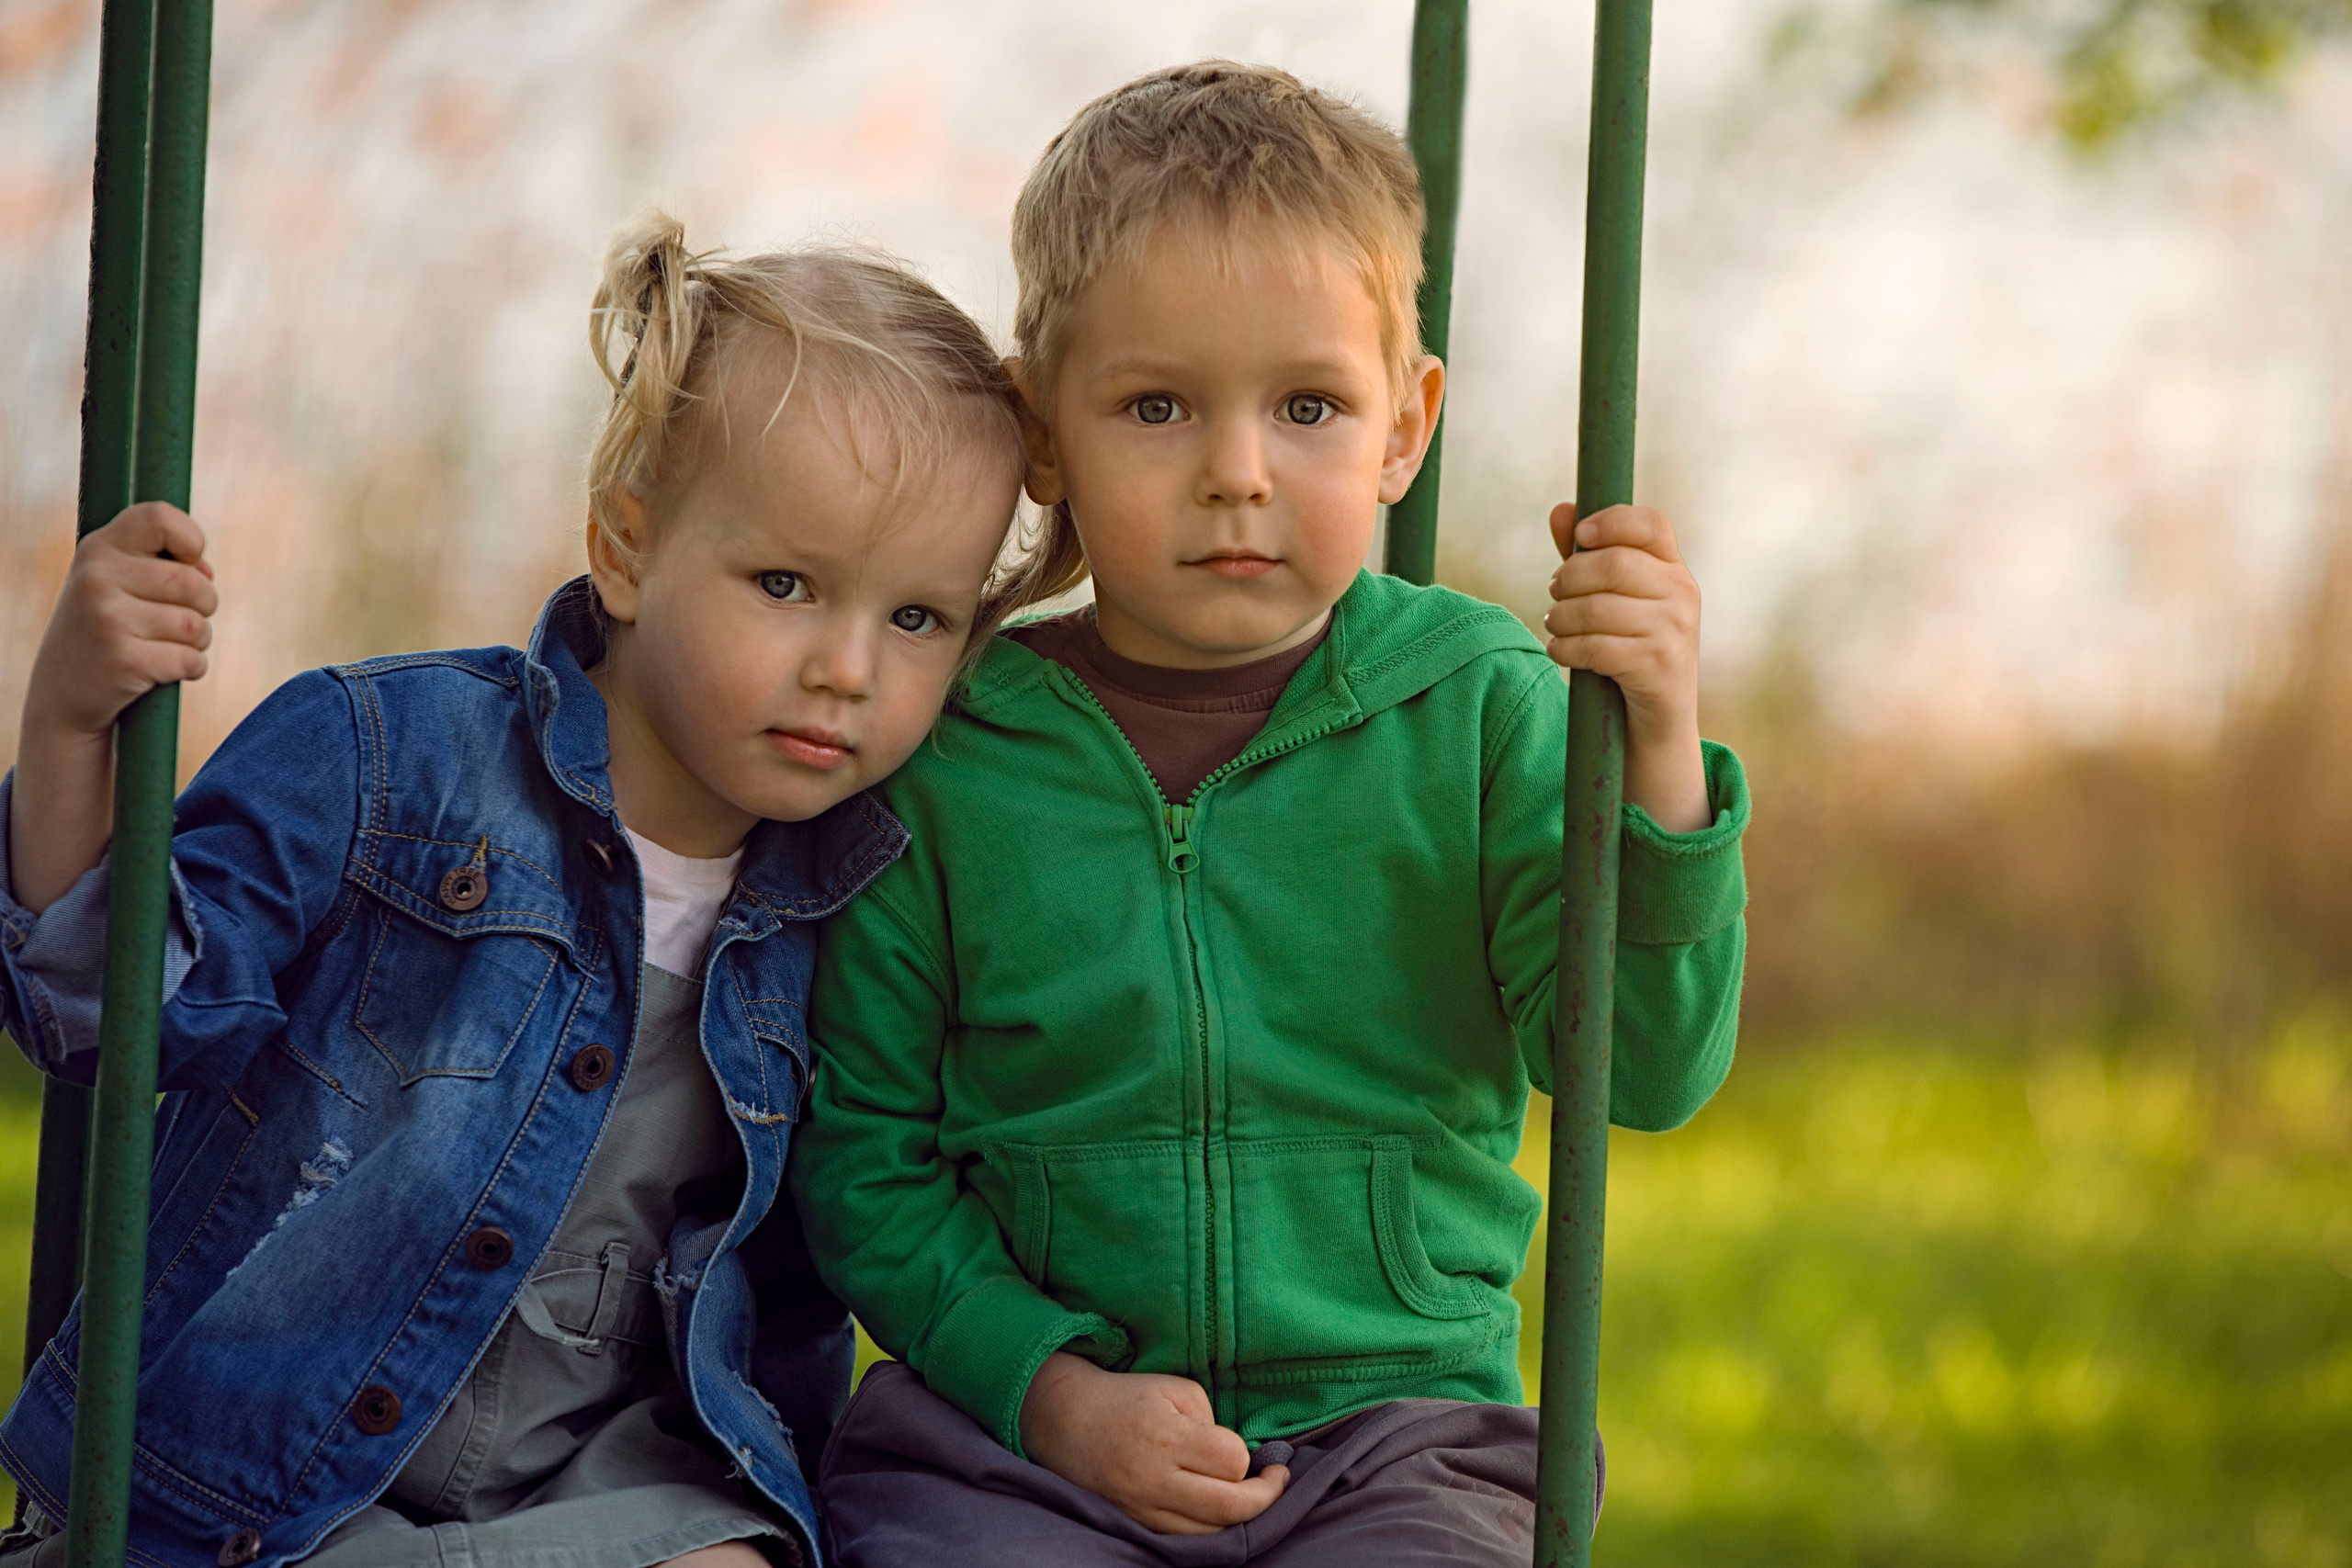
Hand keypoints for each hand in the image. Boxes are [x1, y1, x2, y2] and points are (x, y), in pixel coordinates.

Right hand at [24, 503, 215, 739]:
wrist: (63, 694)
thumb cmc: (106, 629)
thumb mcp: (117, 583)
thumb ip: (162, 565)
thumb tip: (204, 569)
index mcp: (98, 549)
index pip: (159, 517)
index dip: (190, 540)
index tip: (186, 563)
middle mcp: (98, 577)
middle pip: (194, 582)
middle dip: (203, 605)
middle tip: (176, 620)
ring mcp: (108, 618)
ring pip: (198, 625)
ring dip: (197, 641)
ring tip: (163, 645)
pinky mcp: (125, 660)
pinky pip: (192, 659)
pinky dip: (190, 668)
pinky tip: (161, 670)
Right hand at [1018, 1352, 1288, 1534]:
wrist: (1068, 1422)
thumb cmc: (1129, 1399)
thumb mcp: (1176, 1390)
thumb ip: (1213, 1423)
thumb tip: (1240, 1461)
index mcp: (1166, 1436)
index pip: (1232, 1461)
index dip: (1249, 1458)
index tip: (1257, 1453)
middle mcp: (1153, 1479)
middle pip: (1229, 1508)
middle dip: (1265, 1498)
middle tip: (1276, 1481)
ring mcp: (1143, 1509)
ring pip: (1210, 1533)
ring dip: (1238, 1517)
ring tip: (1246, 1495)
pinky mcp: (1137, 1525)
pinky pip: (1186, 1542)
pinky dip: (1209, 1529)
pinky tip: (1218, 1510)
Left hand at [1544, 504, 1709, 833]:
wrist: (1657, 717)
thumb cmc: (1628, 645)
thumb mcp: (1611, 598)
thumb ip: (1585, 555)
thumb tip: (1561, 510)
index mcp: (1674, 568)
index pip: (1652, 524)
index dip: (1612, 521)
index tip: (1580, 536)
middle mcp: (1683, 594)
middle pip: (1614, 564)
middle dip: (1570, 577)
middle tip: (1554, 591)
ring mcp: (1675, 632)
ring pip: (1599, 608)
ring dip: (1561, 617)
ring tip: (1554, 625)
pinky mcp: (1658, 667)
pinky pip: (1596, 648)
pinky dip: (1565, 648)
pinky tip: (1559, 650)